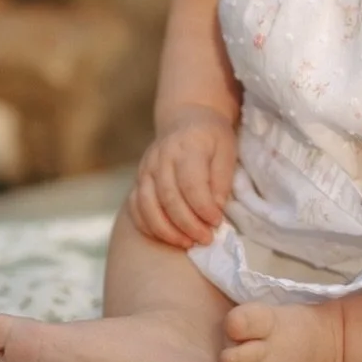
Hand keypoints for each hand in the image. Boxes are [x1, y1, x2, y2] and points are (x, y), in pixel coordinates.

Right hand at [127, 106, 237, 247]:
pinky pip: (135, 207)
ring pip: (147, 205)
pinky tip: (167, 237)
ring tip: (187, 243)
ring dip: (166, 230)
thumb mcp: (226, 149)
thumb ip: (222, 178)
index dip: (203, 208)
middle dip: (188, 224)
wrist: (185, 118)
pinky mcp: (138, 179)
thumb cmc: (211, 137)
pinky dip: (148, 226)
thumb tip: (215, 208)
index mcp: (187, 147)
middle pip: (168, 198)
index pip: (191, 184)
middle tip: (206, 239)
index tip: (217, 222)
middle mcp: (161, 157)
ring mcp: (146, 168)